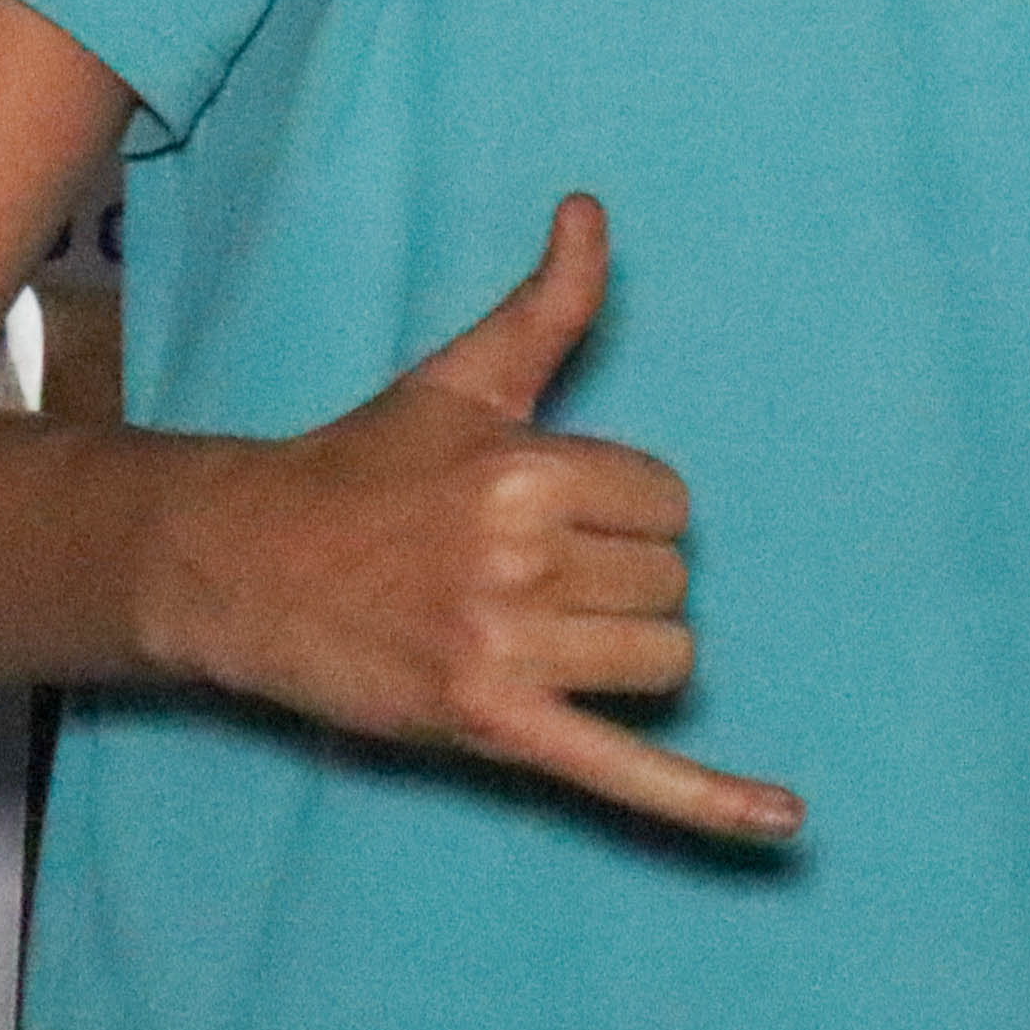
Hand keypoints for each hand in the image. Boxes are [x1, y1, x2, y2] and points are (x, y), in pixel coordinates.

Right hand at [140, 196, 801, 845]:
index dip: (624, 509)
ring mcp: (504, 652)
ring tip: (542, 631)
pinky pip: (626, 772)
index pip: (668, 501)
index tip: (552, 512)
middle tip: (529, 571)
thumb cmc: (364, 468)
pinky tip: (784, 820)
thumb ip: (548, 305)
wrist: (245, 567)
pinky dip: (706, 803)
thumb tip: (593, 208)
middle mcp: (520, 561)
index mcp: (527, 471)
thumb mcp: (460, 379)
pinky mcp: (493, 728)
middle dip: (618, 578)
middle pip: (668, 583)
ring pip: (662, 660)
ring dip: (625, 654)